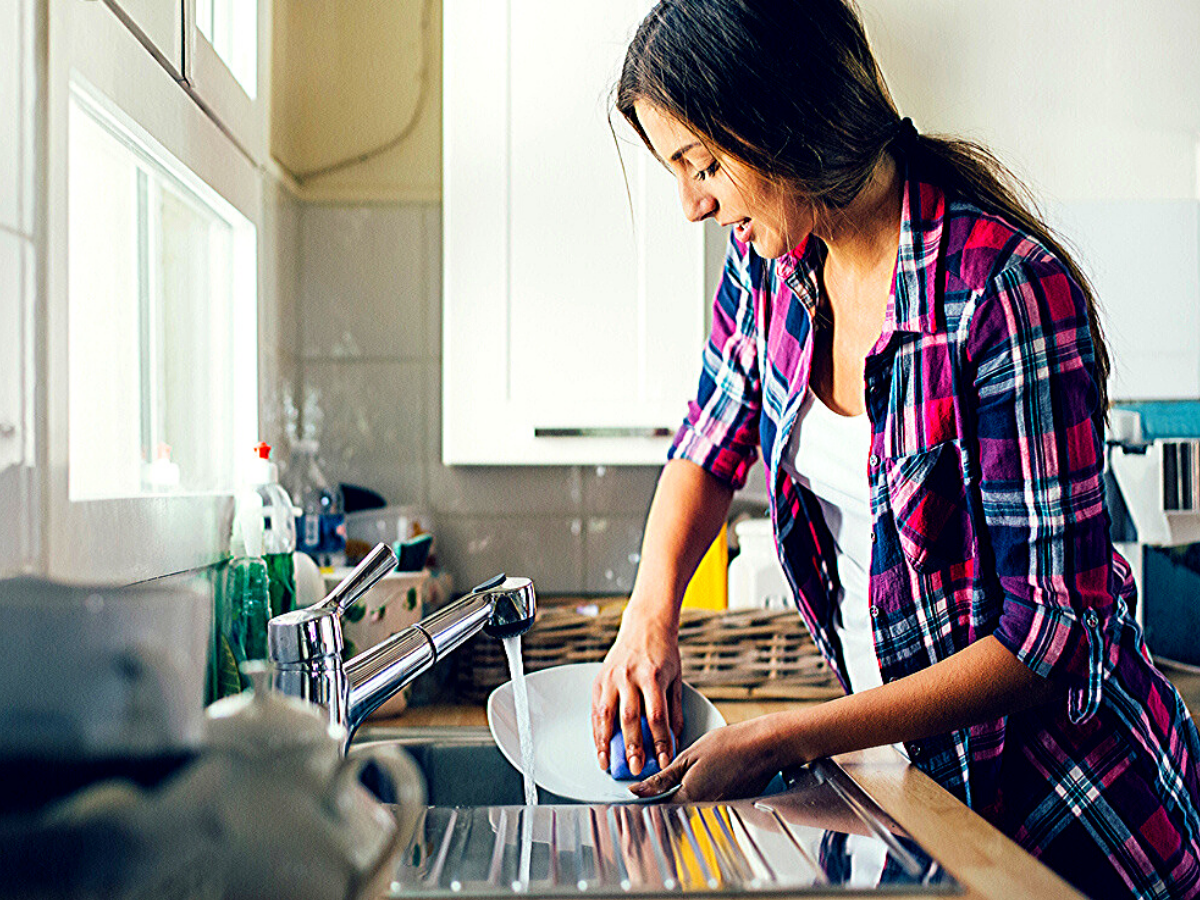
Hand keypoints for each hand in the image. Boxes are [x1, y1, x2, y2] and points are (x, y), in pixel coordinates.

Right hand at [591, 607, 682, 777]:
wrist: (645, 624)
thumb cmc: (664, 653)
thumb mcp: (676, 679)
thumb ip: (675, 710)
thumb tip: (674, 740)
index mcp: (652, 676)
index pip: (656, 716)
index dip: (659, 741)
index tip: (664, 760)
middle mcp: (629, 676)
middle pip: (629, 718)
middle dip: (632, 746)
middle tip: (636, 768)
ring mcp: (612, 677)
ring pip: (606, 714)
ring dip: (605, 742)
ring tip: (607, 764)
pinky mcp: (600, 678)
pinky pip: (595, 708)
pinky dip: (596, 729)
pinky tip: (599, 745)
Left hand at [629, 718, 787, 802]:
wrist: (765, 745)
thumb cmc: (729, 745)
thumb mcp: (688, 756)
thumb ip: (662, 778)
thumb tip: (638, 791)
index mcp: (690, 796)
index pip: (659, 802)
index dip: (648, 792)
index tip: (640, 786)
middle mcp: (705, 806)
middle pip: (677, 801)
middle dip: (670, 786)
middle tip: (675, 767)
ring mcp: (720, 805)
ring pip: (695, 797)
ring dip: (690, 782)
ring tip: (701, 761)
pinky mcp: (733, 800)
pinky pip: (712, 794)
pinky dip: (708, 781)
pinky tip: (716, 765)